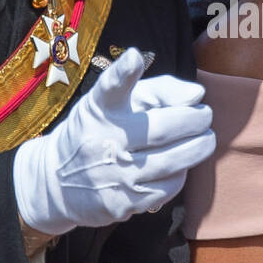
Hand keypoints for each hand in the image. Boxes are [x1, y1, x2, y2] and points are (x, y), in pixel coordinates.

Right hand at [12, 48, 215, 234]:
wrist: (57, 182)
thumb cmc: (99, 132)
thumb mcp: (116, 103)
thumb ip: (158, 90)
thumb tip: (197, 96)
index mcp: (99, 109)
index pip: (110, 88)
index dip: (123, 72)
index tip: (134, 58)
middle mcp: (103, 141)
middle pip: (163, 128)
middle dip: (195, 120)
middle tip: (205, 116)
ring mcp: (112, 175)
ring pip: (173, 160)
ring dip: (198, 148)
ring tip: (205, 138)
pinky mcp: (122, 204)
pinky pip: (168, 187)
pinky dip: (181, 173)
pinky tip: (179, 165)